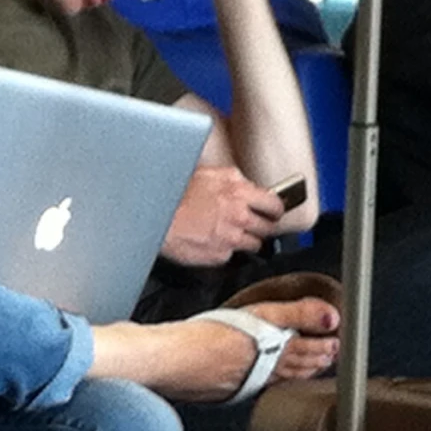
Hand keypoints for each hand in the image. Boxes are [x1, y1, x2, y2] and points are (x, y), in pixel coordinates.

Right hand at [162, 165, 285, 265]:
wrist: (155, 216)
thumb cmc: (174, 193)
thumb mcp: (208, 174)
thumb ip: (233, 180)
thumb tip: (246, 185)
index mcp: (239, 192)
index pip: (275, 204)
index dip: (275, 209)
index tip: (274, 212)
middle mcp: (239, 216)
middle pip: (268, 227)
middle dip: (262, 225)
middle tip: (254, 224)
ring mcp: (231, 238)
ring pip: (254, 244)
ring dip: (246, 240)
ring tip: (230, 233)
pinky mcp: (220, 256)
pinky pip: (231, 255)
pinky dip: (225, 250)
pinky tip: (212, 241)